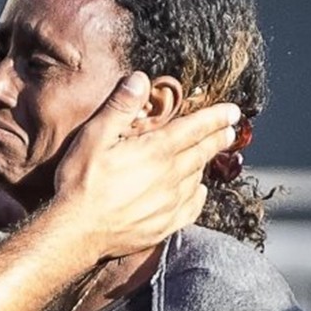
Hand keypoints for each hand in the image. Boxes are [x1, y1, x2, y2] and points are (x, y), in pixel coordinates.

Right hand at [52, 72, 239, 259]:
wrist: (78, 231)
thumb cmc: (81, 181)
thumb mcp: (94, 136)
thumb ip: (120, 107)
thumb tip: (140, 79)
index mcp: (156, 151)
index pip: (195, 128)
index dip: (215, 117)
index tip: (233, 111)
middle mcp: (170, 176)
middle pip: (202, 152)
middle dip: (217, 138)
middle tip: (230, 130)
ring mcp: (170, 203)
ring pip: (198, 177)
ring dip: (206, 163)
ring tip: (210, 155)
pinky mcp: (165, 225)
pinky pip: (192, 206)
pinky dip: (198, 194)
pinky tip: (198, 190)